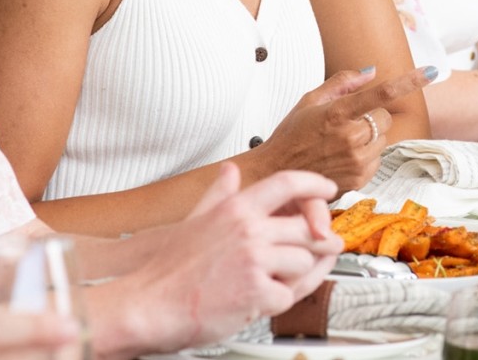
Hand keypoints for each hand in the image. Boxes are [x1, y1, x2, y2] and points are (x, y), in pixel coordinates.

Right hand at [123, 163, 341, 351]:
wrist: (148, 306)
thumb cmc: (168, 269)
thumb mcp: (195, 220)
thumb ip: (219, 195)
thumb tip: (230, 170)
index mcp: (236, 209)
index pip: (287, 184)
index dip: (314, 184)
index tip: (329, 190)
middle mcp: (249, 230)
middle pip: (308, 227)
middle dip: (321, 239)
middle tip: (328, 246)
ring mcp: (255, 260)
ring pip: (304, 262)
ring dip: (298, 275)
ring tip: (278, 280)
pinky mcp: (257, 293)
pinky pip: (289, 295)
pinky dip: (279, 301)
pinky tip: (261, 300)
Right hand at [261, 66, 434, 190]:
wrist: (276, 174)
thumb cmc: (291, 135)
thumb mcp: (310, 100)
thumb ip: (343, 82)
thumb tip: (371, 72)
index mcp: (337, 113)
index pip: (381, 94)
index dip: (409, 81)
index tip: (430, 72)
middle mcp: (350, 138)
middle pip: (384, 118)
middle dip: (371, 117)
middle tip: (346, 123)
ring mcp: (356, 161)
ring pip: (383, 139)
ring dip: (370, 137)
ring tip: (341, 142)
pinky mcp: (359, 179)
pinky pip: (377, 159)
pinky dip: (366, 156)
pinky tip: (342, 157)